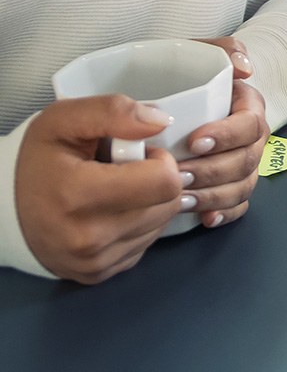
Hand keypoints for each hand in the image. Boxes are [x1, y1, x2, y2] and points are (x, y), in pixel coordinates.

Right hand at [15, 96, 185, 282]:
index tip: (137, 153)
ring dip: (150, 203)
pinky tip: (110, 212)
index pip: (166, 182)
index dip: (161, 160)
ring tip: (114, 191)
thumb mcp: (64, 120)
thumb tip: (160, 122)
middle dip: (157, 180)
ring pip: (160, 225)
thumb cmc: (37, 160)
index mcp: (80, 196)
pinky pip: (144, 245)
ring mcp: (93, 262)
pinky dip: (138, 225)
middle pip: (168, 204)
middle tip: (123, 171)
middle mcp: (88, 238)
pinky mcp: (97, 274)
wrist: (2, 210)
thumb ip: (114, 112)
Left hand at [181, 37, 268, 228]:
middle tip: (178, 175)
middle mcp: (251, 137)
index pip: (251, 123)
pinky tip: (203, 218)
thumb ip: (222, 50)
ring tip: (180, 199)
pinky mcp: (232, 187)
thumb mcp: (196, 53)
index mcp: (248, 107)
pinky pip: (238, 206)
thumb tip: (245, 69)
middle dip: (214, 171)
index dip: (227, 135)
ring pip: (243, 186)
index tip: (194, 141)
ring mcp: (244, 164)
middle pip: (248, 160)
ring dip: (214, 196)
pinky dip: (224, 214)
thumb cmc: (179, 79)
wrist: (159, 108)